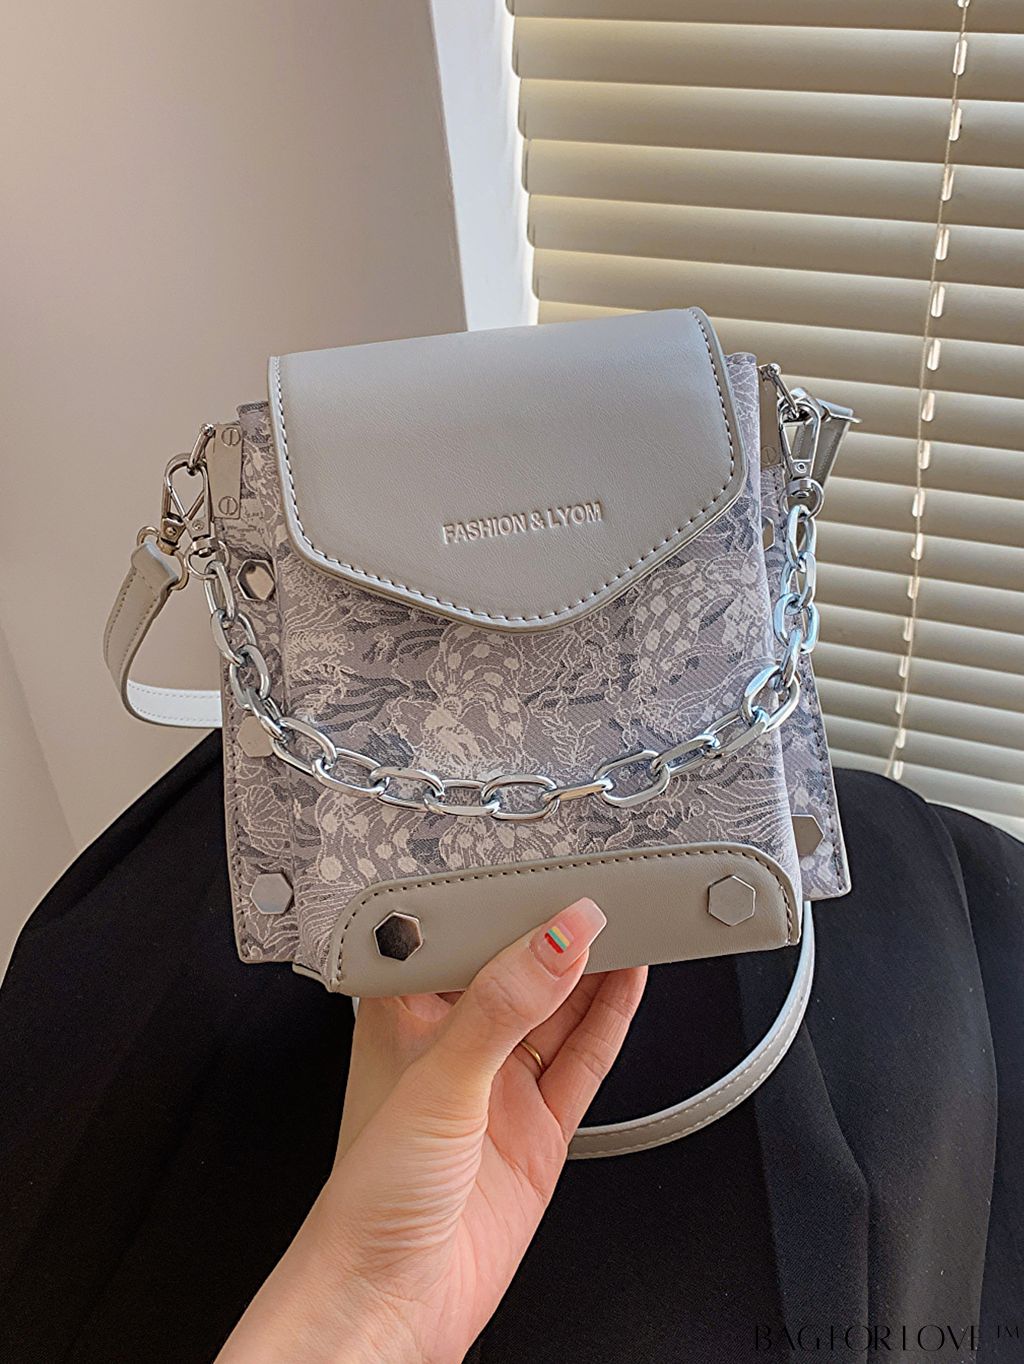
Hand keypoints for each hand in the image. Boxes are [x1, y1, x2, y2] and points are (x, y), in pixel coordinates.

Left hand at [217, 898, 645, 1363]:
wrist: (389, 1306)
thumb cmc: (368, 1200)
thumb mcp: (439, 1081)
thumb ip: (502, 1006)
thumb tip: (557, 939)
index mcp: (406, 1017)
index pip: (465, 939)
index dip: (509, 905)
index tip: (552, 878)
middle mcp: (455, 1046)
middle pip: (521, 971)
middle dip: (561, 933)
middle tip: (607, 894)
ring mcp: (499, 1089)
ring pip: (558, 1011)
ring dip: (593, 970)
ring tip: (631, 922)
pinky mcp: (536, 1129)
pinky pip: (581, 1061)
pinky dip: (609, 1021)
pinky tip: (629, 984)